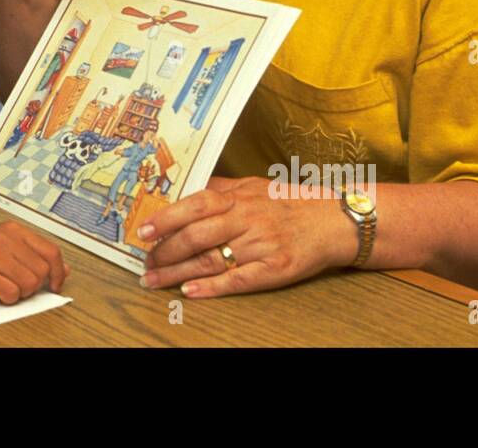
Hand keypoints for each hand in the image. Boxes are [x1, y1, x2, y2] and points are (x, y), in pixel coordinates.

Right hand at [0, 221, 70, 303]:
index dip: (58, 272)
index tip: (55, 284)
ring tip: (5, 286)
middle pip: (41, 272)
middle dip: (33, 285)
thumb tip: (64, 270)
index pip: (51, 251)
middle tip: (17, 284)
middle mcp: (5, 239)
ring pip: (28, 284)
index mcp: (14, 229)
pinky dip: (7, 299)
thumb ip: (34, 255)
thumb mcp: (6, 245)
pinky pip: (11, 294)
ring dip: (20, 293)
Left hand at [137, 176, 357, 297]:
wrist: (334, 220)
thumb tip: (185, 189)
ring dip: (178, 272)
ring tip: (155, 280)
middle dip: (165, 251)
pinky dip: (212, 287)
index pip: (195, 205)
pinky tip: (190, 291)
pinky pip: (238, 279)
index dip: (167, 218)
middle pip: (197, 235)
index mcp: (238, 198)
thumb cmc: (288, 203)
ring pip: (211, 259)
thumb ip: (219, 187)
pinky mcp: (275, 269)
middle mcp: (247, 219)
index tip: (143, 230)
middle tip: (145, 262)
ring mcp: (261, 245)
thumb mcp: (252, 185)